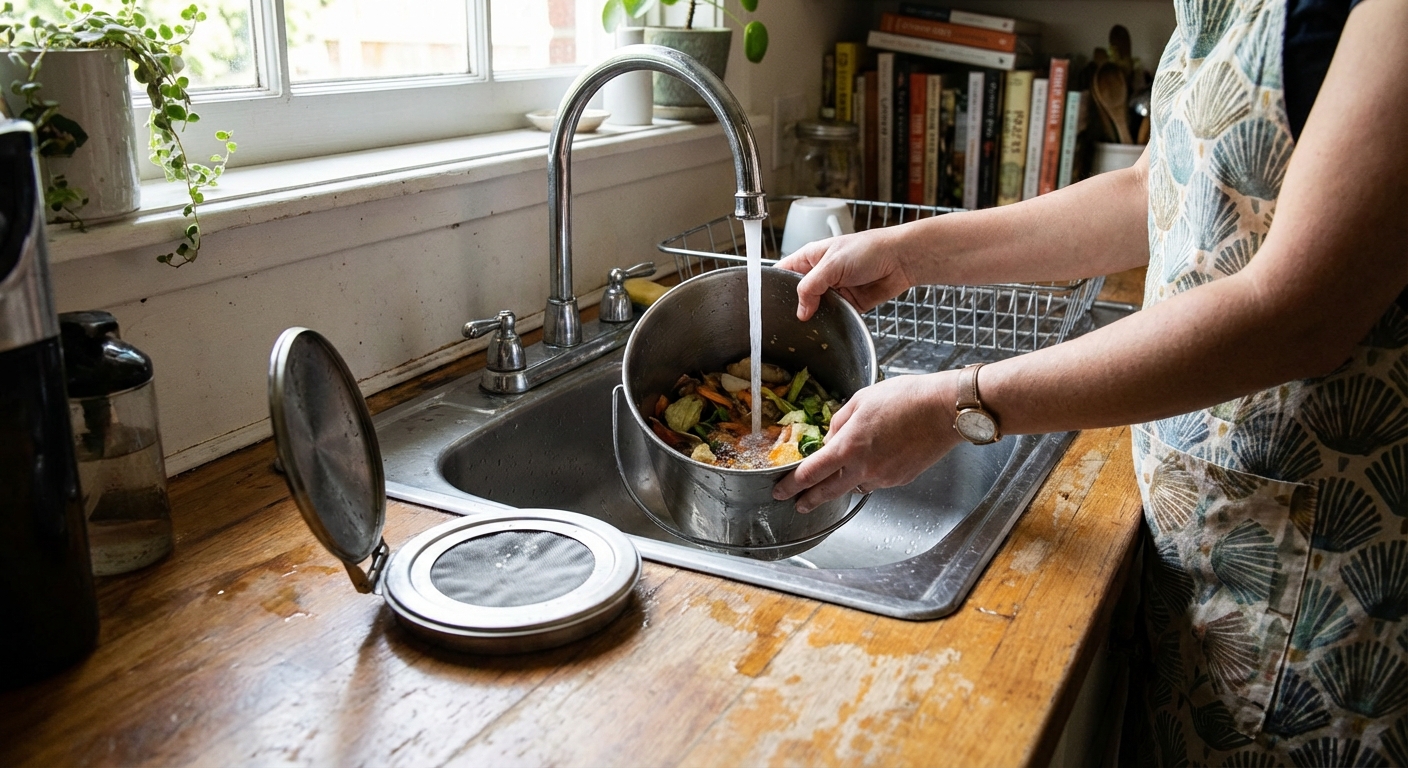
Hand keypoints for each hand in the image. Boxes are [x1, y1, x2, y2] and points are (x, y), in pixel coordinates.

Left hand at [773, 370, 962, 513]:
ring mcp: (884, 477)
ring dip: (843, 484)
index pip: (811, 473)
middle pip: (828, 491)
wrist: (944, 410)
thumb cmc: (905, 398)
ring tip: (839, 477)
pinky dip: (869, 475)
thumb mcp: (861, 400)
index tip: (781, 490)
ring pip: (855, 486)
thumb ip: (839, 422)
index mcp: (848, 446)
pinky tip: (876, 461)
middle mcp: (864, 468)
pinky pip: (877, 482)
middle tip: (798, 504)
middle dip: (809, 499)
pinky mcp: (901, 480)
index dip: (791, 485)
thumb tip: (830, 438)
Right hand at [775, 227, 915, 320]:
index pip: (783, 273)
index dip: (773, 286)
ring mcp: (833, 290)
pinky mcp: (848, 304)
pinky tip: (825, 329)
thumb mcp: (832, 264)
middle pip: (797, 295)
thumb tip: (800, 312)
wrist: (900, 260)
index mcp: (810, 258)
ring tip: (805, 328)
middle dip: (793, 307)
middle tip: (785, 322)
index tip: (766, 304)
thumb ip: (811, 287)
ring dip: (813, 317)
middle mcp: (819, 275)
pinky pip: (833, 317)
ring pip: (815, 309)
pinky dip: (830, 323)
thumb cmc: (868, 250)